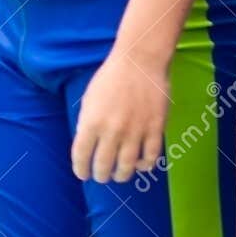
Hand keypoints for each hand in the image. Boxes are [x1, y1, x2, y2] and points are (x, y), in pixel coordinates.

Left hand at [72, 52, 168, 183]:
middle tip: (102, 175)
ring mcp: (135, 131)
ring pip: (127, 167)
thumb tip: (87, 147)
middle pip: (103, 166)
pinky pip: (150, 157)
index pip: (81, 157)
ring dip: (121, 175)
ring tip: (120, 174)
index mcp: (91, 122)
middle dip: (101, 175)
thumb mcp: (89, 100)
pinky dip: (144, 165)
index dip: (81, 170)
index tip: (83, 173)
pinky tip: (140, 164)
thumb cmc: (110, 77)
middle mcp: (111, 131)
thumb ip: (86, 124)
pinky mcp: (154, 129)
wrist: (139, 61)